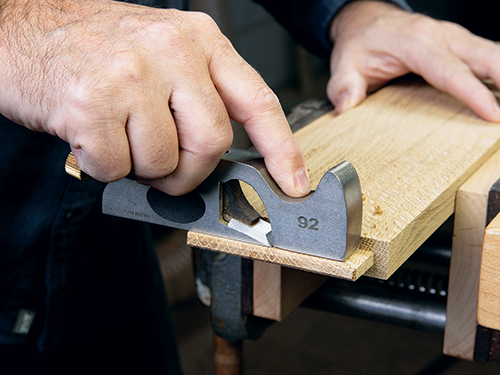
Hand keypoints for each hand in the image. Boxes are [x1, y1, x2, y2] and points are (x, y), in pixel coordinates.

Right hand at [0, 0, 309, 196]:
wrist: (19, 30)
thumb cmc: (95, 49)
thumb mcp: (161, 53)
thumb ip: (196, 98)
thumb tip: (219, 156)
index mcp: (199, 40)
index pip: (257, 101)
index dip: (281, 148)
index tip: (292, 182)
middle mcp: (172, 52)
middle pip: (211, 144)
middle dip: (189, 172)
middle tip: (164, 169)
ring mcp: (132, 76)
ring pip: (163, 163)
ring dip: (140, 167)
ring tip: (117, 136)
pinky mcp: (93, 104)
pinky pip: (118, 169)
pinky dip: (104, 167)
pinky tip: (90, 137)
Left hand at [327, 1, 499, 121]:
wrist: (365, 21)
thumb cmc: (359, 43)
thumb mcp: (344, 65)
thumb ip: (343, 87)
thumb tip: (345, 107)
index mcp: (415, 42)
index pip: (450, 71)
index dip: (473, 93)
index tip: (492, 114)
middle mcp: (440, 36)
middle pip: (485, 57)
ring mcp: (452, 38)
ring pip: (491, 54)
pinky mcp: (457, 45)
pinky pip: (485, 57)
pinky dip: (498, 72)